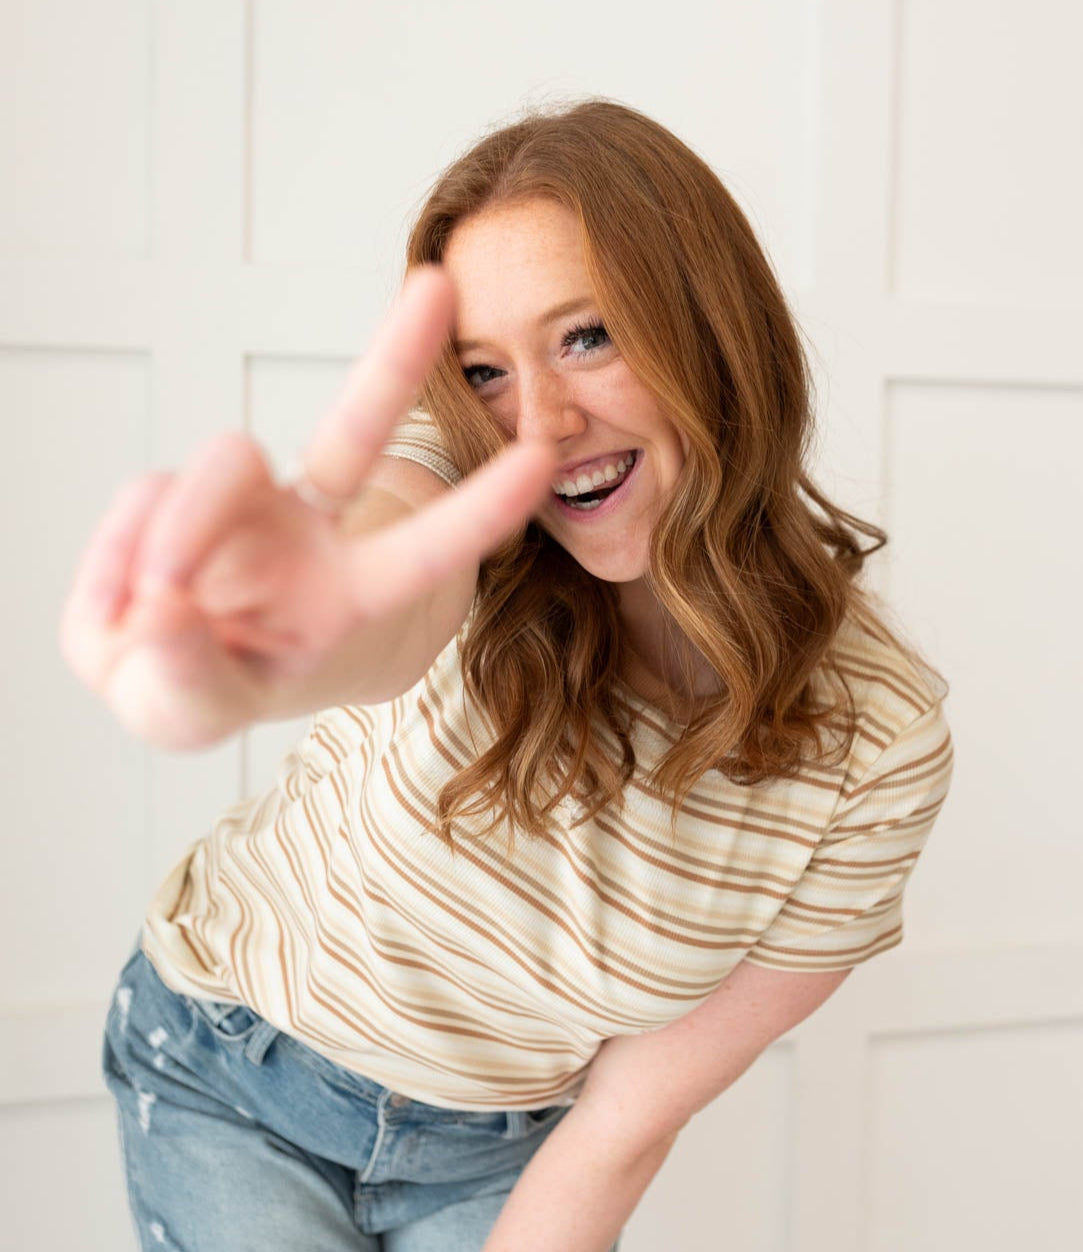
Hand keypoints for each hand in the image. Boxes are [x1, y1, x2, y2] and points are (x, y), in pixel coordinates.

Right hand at [58, 266, 555, 749]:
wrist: (146, 665)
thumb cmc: (200, 689)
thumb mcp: (194, 712)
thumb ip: (191, 678)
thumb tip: (169, 606)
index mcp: (346, 595)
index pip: (422, 550)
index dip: (477, 510)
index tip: (542, 463)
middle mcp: (309, 532)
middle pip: (355, 430)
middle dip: (398, 357)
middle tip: (439, 286)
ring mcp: (247, 502)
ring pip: (222, 462)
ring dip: (178, 535)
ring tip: (152, 611)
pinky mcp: (181, 485)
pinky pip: (149, 493)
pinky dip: (118, 556)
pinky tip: (121, 605)